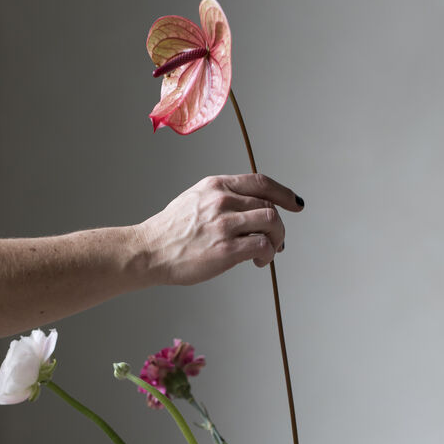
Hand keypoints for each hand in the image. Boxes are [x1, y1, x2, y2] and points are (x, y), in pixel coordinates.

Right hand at [137, 174, 303, 286]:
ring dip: (277, 239)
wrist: (148, 251)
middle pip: (270, 205)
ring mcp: (225, 224)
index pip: (261, 182)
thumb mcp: (194, 200)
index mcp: (215, 186)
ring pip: (272, 222)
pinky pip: (263, 245)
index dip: (283, 193)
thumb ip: (220, 200)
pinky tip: (258, 261)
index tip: (294, 204)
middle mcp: (222, 200)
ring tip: (268, 252)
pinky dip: (267, 254)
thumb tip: (247, 210)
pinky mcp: (226, 248)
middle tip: (276, 242)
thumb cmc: (169, 233)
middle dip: (279, 226)